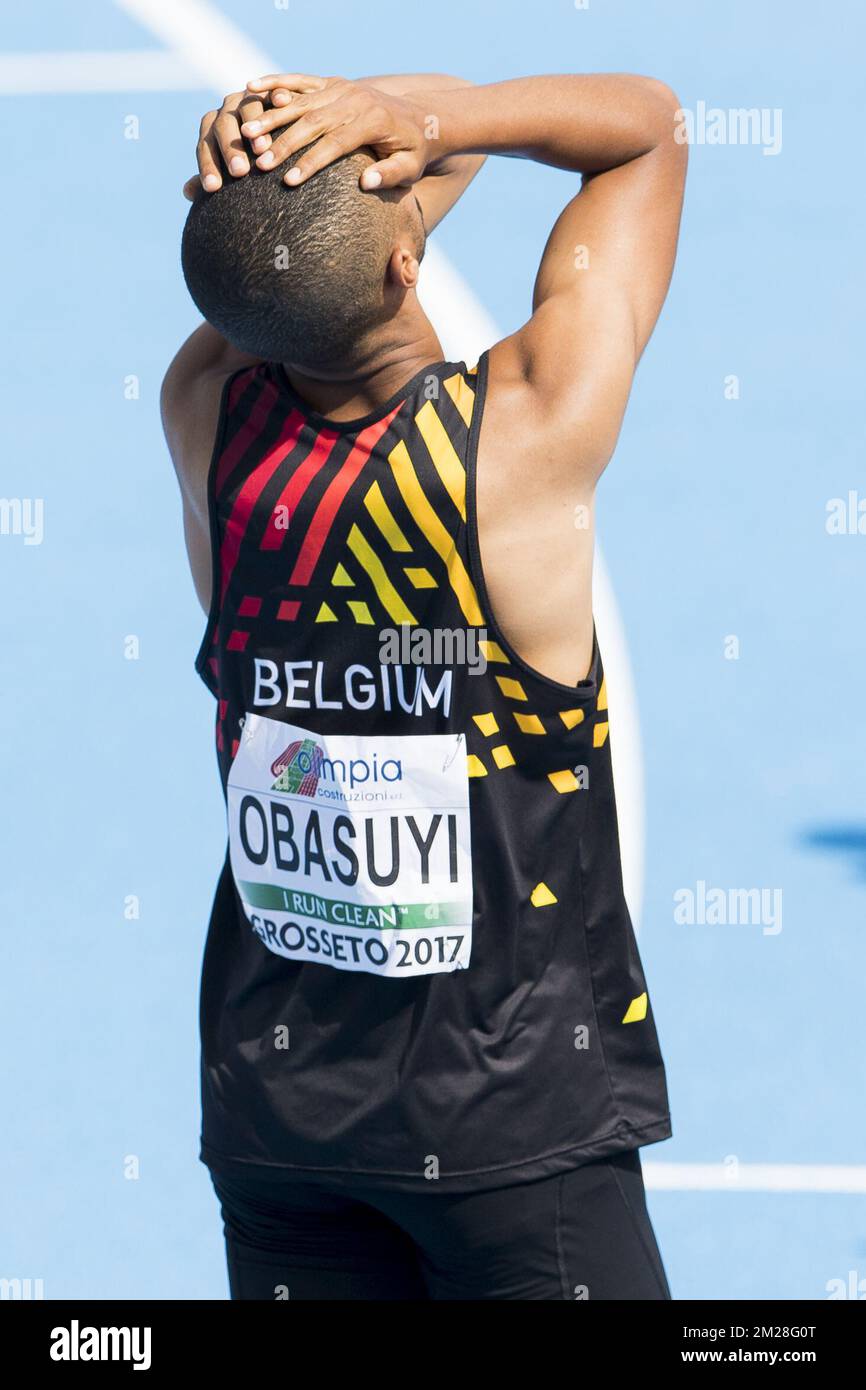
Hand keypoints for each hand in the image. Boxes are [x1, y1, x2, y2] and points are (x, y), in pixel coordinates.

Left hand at [183, 88, 275, 199]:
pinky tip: (281, 103)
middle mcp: (228, 107)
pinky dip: (277, 94)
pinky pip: (274, 88)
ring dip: (255, 124)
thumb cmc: (248, 159)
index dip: (208, 166)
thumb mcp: (229, 166)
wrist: (273, 130)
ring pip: (248, 105)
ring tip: (262, 148)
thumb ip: (211, 174)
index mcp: (212, 127)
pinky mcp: (273, 89)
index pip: (205, 146)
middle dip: (231, 149)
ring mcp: (250, 95)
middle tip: (240, 172)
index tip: (213, 188)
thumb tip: (187, 192)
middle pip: (224, 125)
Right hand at [240, 73, 430, 188]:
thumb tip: (366, 183)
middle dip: (283, 143)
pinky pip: (299, 81)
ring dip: (271, 117)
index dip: (311, 163)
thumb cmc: (413, 152)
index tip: (288, 181)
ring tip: (246, 133)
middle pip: (312, 122)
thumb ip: (390, 176)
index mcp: (372, 121)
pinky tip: (251, 87)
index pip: (335, 144)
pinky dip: (275, 83)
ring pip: (301, 102)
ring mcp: (341, 88)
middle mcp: (354, 99)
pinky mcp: (331, 82)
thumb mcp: (410, 168)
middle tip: (258, 163)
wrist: (419, 117)